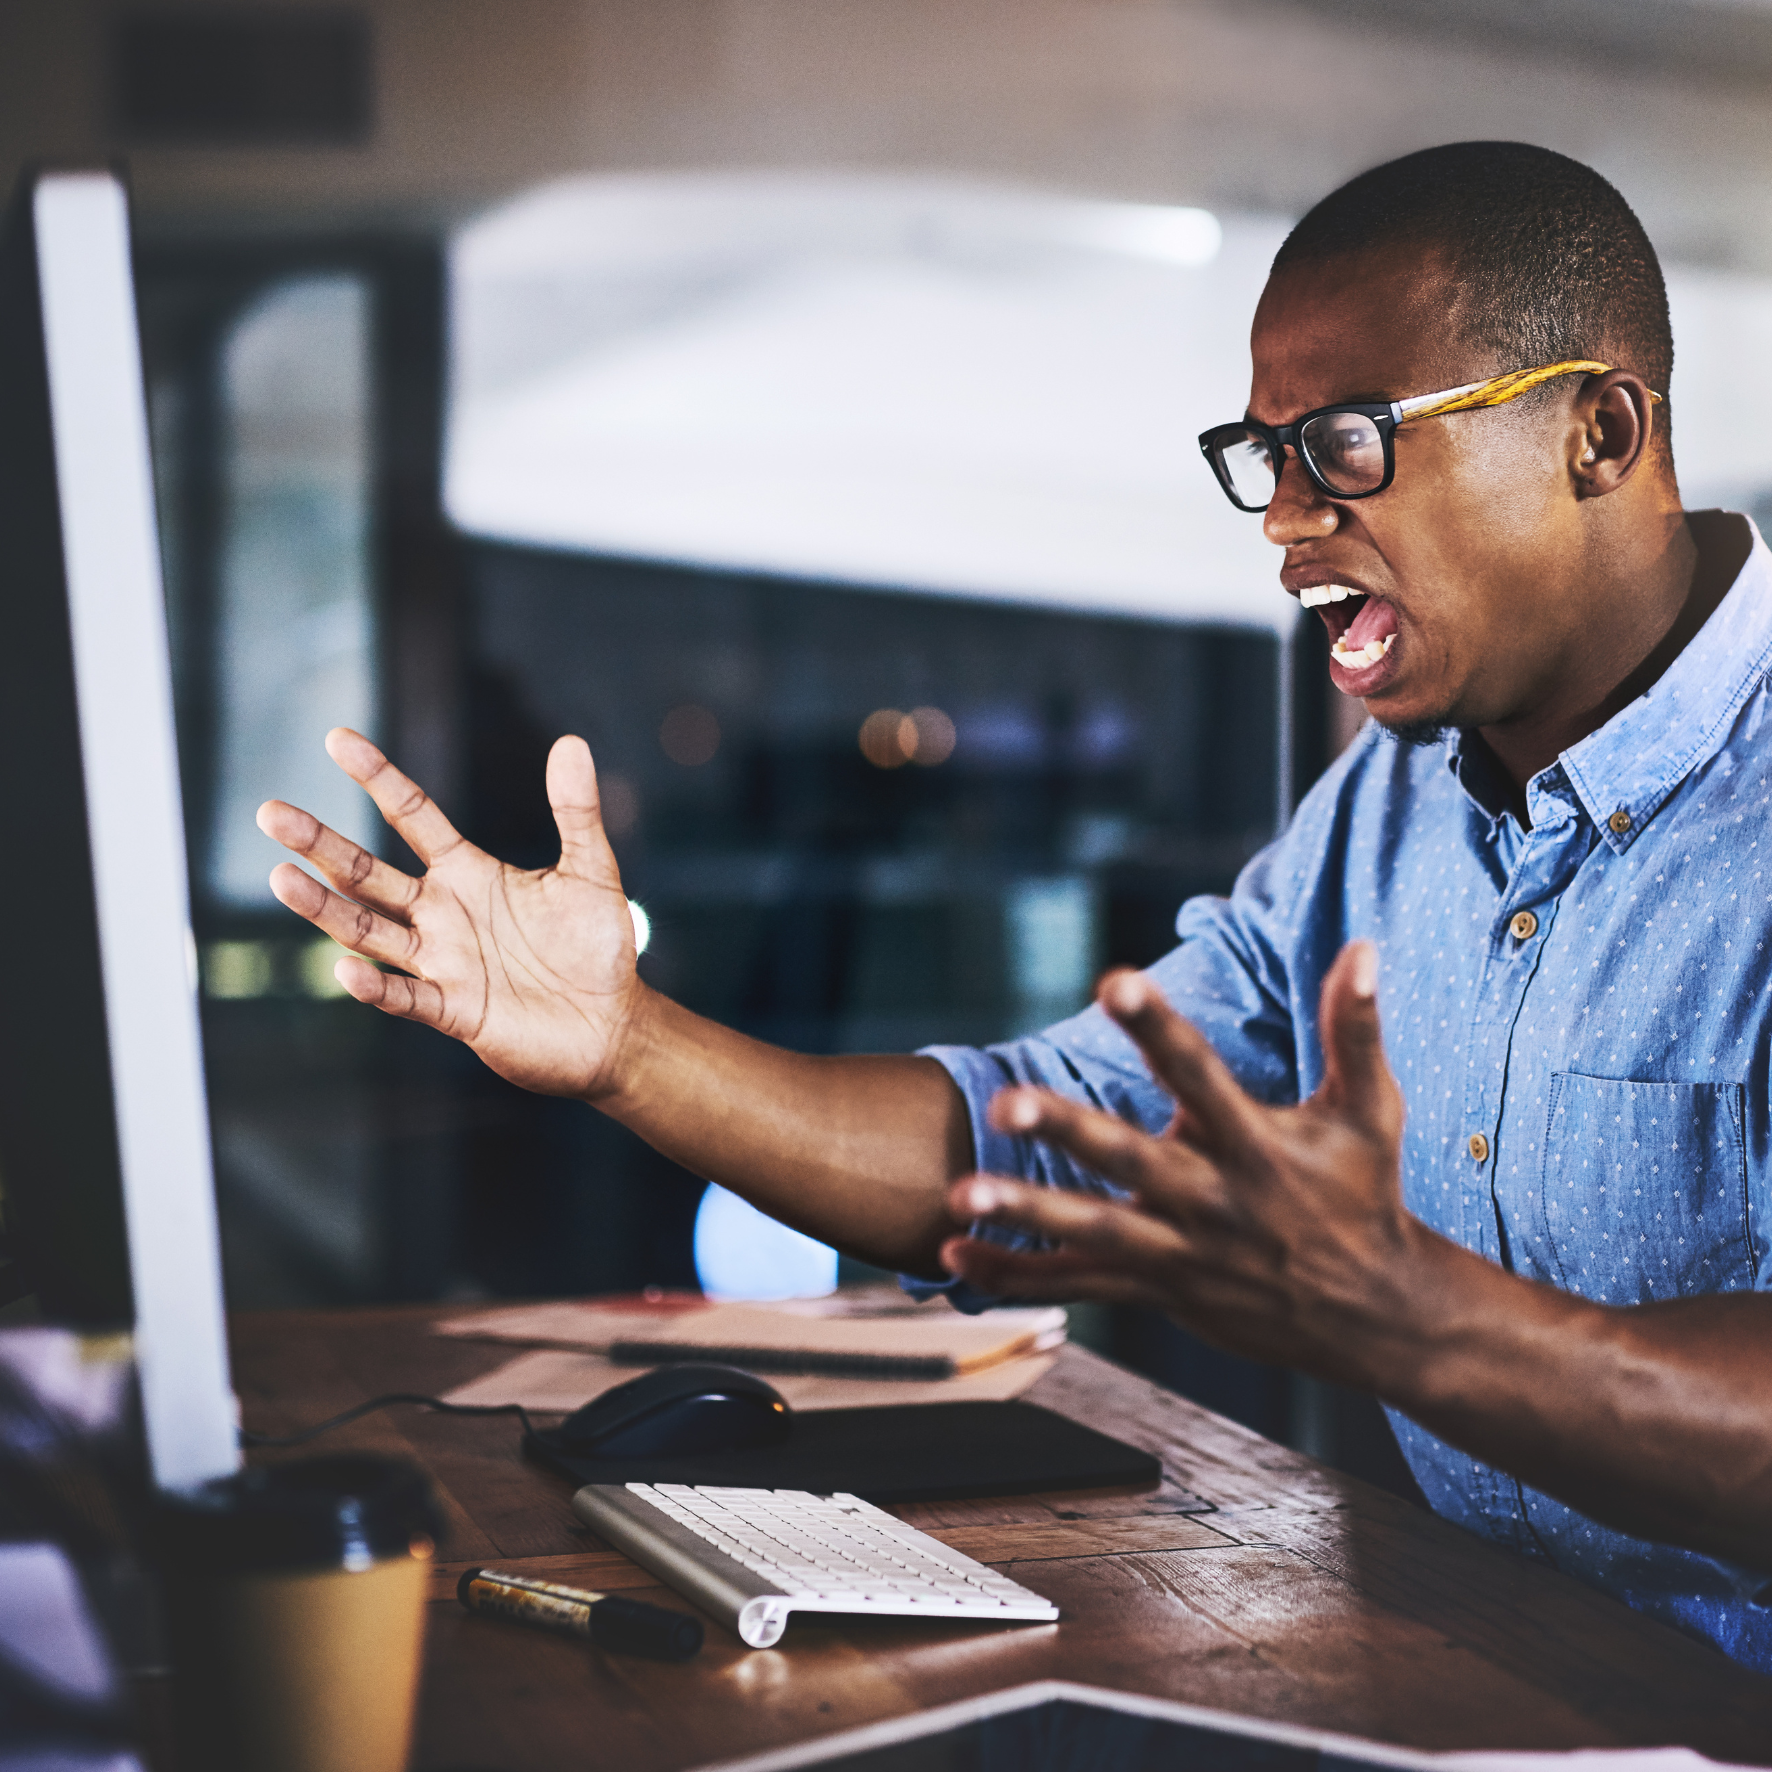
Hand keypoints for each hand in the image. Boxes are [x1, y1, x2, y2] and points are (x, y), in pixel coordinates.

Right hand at [257, 728, 642, 1099]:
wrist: (612, 1023)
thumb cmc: (598, 947)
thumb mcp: (590, 870)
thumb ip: (576, 810)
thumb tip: (571, 741)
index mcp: (468, 874)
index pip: (413, 816)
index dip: (378, 777)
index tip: (338, 737)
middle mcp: (442, 914)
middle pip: (367, 873)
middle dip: (320, 843)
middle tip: (270, 812)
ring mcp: (442, 963)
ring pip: (368, 931)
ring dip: (324, 908)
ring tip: (278, 877)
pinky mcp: (455, 1010)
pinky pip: (406, 997)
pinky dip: (376, 987)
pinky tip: (345, 969)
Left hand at [939, 942, 1439, 1385]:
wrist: (1376, 1315)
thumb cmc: (1366, 1195)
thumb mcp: (1372, 1111)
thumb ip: (1355, 1028)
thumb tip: (1365, 946)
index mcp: (1256, 1146)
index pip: (1200, 1074)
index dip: (1157, 1027)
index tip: (1116, 979)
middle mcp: (1213, 1200)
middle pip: (1129, 1161)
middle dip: (1067, 1131)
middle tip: (1006, 1101)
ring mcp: (1182, 1253)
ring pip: (1093, 1233)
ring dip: (1025, 1212)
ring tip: (960, 1193)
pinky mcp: (1160, 1292)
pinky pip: (1078, 1286)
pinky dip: (1017, 1276)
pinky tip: (953, 1257)